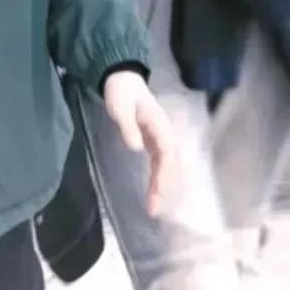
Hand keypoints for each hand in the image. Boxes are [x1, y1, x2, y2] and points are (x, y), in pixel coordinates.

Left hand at [103, 72, 177, 218]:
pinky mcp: (154, 142)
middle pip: (169, 165)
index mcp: (159, 127)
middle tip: (154, 209)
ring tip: (154, 208)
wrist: (124, 80)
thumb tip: (136, 147)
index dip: (163, 175)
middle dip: (164, 188)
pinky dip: (159, 180)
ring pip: (166, 167)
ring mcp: (160, 139)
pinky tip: (154, 194)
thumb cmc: (121, 93)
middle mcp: (164, 135)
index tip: (157, 194)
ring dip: (162, 187)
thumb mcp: (120, 106)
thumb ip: (127, 125)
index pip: (166, 155)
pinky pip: (160, 165)